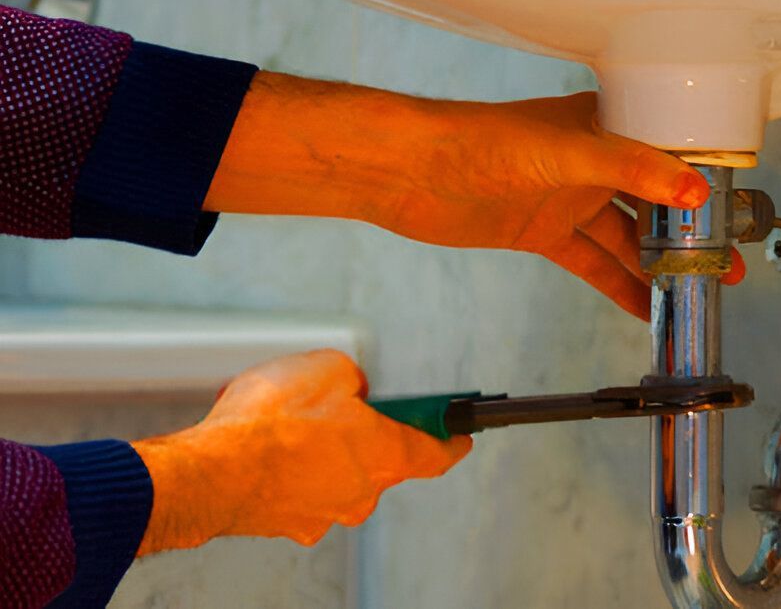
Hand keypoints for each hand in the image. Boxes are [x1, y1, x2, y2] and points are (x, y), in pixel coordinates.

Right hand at [132, 350, 468, 554]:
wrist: (210, 471)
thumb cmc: (270, 425)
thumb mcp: (327, 368)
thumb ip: (352, 378)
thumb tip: (349, 388)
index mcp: (386, 456)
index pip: (436, 453)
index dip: (450, 440)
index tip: (460, 435)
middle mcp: (361, 494)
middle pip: (380, 460)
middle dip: (363, 432)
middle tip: (340, 405)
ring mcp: (324, 513)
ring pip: (336, 474)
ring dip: (322, 449)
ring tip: (288, 421)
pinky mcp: (287, 522)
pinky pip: (299, 487)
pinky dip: (289, 467)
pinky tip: (266, 443)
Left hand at [206, 74, 715, 318]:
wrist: (411, 171)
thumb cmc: (481, 139)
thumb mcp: (566, 152)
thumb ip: (631, 169)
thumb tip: (693, 191)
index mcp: (604, 124)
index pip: (669, 151)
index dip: (704, 182)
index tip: (736, 213)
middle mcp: (591, 160)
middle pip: (653, 202)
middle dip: (689, 235)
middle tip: (726, 267)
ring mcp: (567, 198)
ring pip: (625, 237)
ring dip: (657, 266)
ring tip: (695, 295)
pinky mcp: (542, 232)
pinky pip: (592, 262)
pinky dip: (617, 284)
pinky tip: (644, 307)